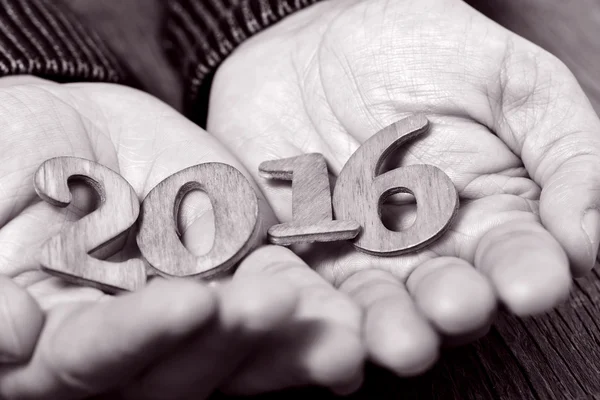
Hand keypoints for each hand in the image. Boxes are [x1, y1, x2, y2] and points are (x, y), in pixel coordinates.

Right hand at [0, 77, 362, 398]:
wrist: (69, 132)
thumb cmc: (7, 153)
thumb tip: (10, 343)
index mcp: (61, 338)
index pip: (94, 359)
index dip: (137, 336)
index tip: (186, 300)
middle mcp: (134, 342)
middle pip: (180, 369)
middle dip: (228, 339)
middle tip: (269, 306)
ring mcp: (193, 311)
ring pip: (241, 349)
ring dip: (288, 345)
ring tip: (337, 338)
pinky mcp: (239, 276)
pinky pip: (280, 302)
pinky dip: (311, 310)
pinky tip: (348, 317)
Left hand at [207, 0, 599, 374]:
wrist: (318, 43)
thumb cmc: (424, 51)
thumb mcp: (512, 83)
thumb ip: (565, 152)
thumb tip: (584, 236)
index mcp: (487, 214)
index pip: (517, 255)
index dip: (528, 271)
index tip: (531, 284)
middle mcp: (427, 248)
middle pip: (444, 293)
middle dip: (450, 306)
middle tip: (453, 308)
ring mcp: (360, 254)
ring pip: (377, 303)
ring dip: (386, 326)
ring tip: (396, 341)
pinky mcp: (301, 250)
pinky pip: (306, 286)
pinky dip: (313, 311)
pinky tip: (326, 340)